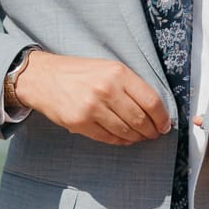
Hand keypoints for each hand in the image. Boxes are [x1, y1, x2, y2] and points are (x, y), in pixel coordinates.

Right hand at [15, 52, 172, 145]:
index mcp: (118, 73)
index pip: (151, 101)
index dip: (162, 117)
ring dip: (136, 138)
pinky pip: (108, 138)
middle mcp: (106, 90)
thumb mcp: (108, 67)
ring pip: (126, 131)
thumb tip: (154, 109)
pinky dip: (120, 141)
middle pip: (140, 119)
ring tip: (139, 137)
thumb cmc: (78, 73)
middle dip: (151, 131)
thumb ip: (130, 85)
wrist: (43, 77)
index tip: (165, 125)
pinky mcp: (79, 123)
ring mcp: (92, 108)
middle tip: (154, 134)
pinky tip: (123, 138)